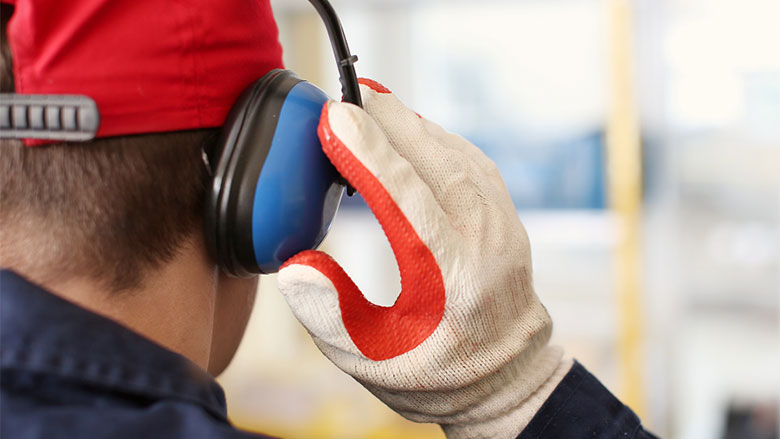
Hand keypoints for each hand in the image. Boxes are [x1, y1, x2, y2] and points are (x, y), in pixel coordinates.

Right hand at [278, 79, 571, 437]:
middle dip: (385, 122)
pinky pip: (468, 159)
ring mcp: (501, 222)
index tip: (334, 116)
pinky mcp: (503, 214)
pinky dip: (433, 137)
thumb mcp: (370, 360)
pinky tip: (406, 131)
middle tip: (342, 97)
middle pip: (432, 160)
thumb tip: (295, 262)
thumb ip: (329, 314)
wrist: (505, 378)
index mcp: (452, 275)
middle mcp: (485, 239)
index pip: (406, 198)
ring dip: (408, 124)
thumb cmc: (435, 373)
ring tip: (367, 107)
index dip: (367, 152)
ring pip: (453, 152)